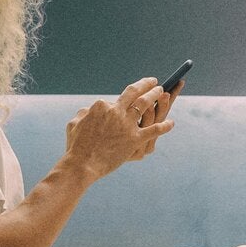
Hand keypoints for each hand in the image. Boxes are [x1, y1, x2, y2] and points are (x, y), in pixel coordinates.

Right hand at [62, 76, 176, 179]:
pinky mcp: (134, 139)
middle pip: (135, 93)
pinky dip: (164, 126)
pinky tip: (171, 124)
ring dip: (156, 96)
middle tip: (154, 82)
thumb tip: (91, 109)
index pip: (115, 100)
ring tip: (163, 93)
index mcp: (101, 106)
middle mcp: (116, 111)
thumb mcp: (74, 123)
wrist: (82, 164)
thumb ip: (84, 113)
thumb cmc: (76, 146)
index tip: (124, 103)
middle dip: (146, 84)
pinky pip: (154, 130)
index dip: (119, 103)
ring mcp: (126, 125)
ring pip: (146, 105)